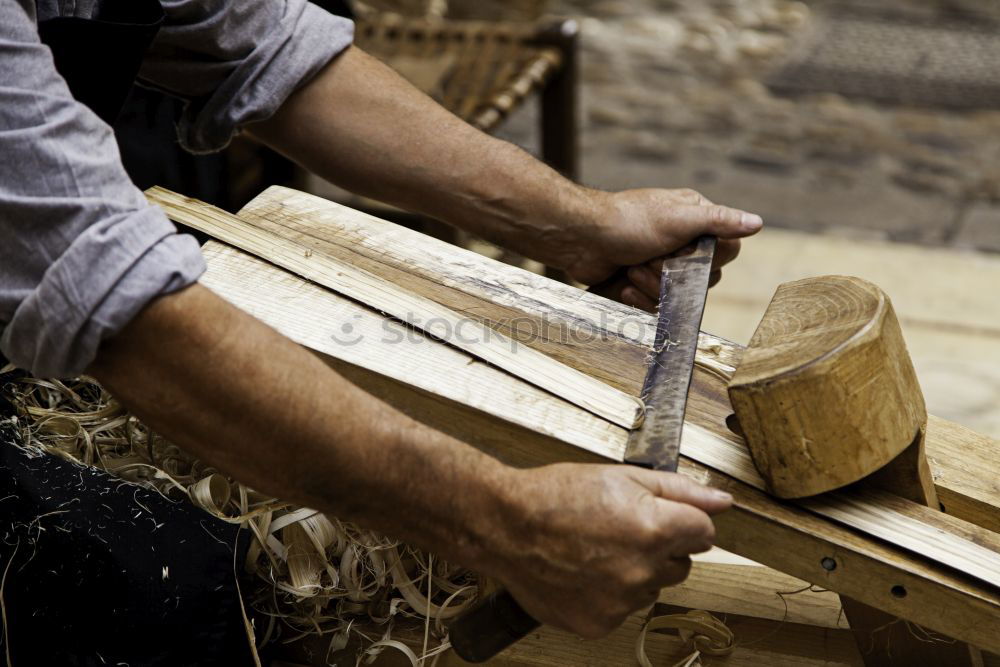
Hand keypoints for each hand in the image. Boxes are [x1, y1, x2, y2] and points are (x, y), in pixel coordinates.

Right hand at [486, 463, 731, 638]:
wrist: (504, 527)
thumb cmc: (556, 496)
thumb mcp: (621, 477)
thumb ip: (679, 491)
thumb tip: (722, 502)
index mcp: (654, 529)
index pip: (704, 533)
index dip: (682, 520)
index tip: (657, 516)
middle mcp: (643, 570)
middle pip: (681, 564)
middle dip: (660, 547)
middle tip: (619, 529)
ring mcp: (621, 602)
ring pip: (651, 588)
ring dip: (635, 572)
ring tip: (594, 549)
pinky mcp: (599, 624)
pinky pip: (622, 610)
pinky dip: (608, 594)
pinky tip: (582, 571)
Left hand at [564, 188, 762, 310]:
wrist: (579, 239)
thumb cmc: (627, 222)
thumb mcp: (678, 218)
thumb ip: (719, 221)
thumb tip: (757, 223)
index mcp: (695, 217)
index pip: (727, 250)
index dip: (708, 260)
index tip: (685, 252)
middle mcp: (682, 239)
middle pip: (703, 277)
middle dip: (673, 276)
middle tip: (649, 259)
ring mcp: (661, 262)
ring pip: (678, 294)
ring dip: (652, 287)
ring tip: (632, 269)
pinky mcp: (641, 281)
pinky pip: (656, 304)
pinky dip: (639, 297)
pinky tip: (624, 284)